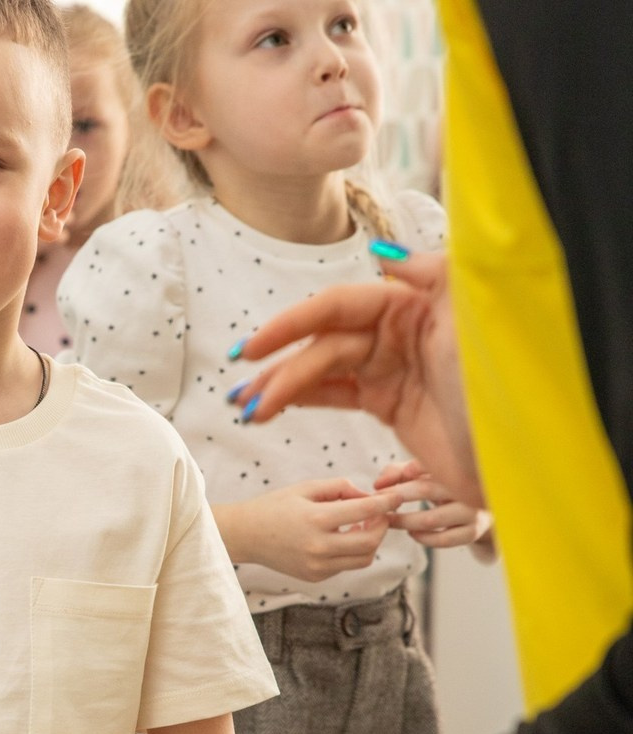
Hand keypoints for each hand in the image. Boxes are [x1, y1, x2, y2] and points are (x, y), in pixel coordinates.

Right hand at [217, 478, 401, 581]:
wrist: (245, 536)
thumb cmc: (275, 506)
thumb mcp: (306, 488)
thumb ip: (340, 488)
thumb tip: (368, 497)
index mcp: (316, 519)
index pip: (366, 511)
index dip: (387, 503)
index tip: (397, 496)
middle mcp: (319, 546)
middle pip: (371, 541)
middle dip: (382, 526)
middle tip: (380, 514)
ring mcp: (317, 566)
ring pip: (364, 558)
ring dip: (371, 542)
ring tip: (361, 526)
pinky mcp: (315, 577)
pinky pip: (346, 566)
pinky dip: (352, 552)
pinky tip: (342, 537)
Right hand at [231, 252, 484, 508]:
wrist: (517, 452)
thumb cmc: (497, 383)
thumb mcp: (467, 316)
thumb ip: (428, 275)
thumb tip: (381, 258)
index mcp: (413, 303)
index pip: (337, 307)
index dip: (292, 325)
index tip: (255, 347)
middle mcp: (398, 331)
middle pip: (322, 345)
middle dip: (278, 369)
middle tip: (241, 394)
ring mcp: (390, 368)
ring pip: (321, 373)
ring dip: (280, 389)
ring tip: (246, 410)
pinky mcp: (388, 403)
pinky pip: (333, 395)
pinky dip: (300, 402)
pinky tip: (270, 410)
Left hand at [375, 461, 493, 549]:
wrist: (480, 512)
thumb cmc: (444, 489)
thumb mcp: (425, 475)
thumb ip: (399, 472)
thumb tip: (378, 484)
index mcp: (456, 468)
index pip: (431, 463)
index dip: (408, 470)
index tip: (383, 483)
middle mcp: (466, 487)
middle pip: (426, 490)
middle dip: (397, 496)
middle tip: (379, 504)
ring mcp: (472, 511)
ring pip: (431, 519)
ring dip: (404, 521)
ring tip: (390, 520)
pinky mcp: (472, 532)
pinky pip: (443, 539)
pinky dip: (423, 538)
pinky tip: (412, 533)